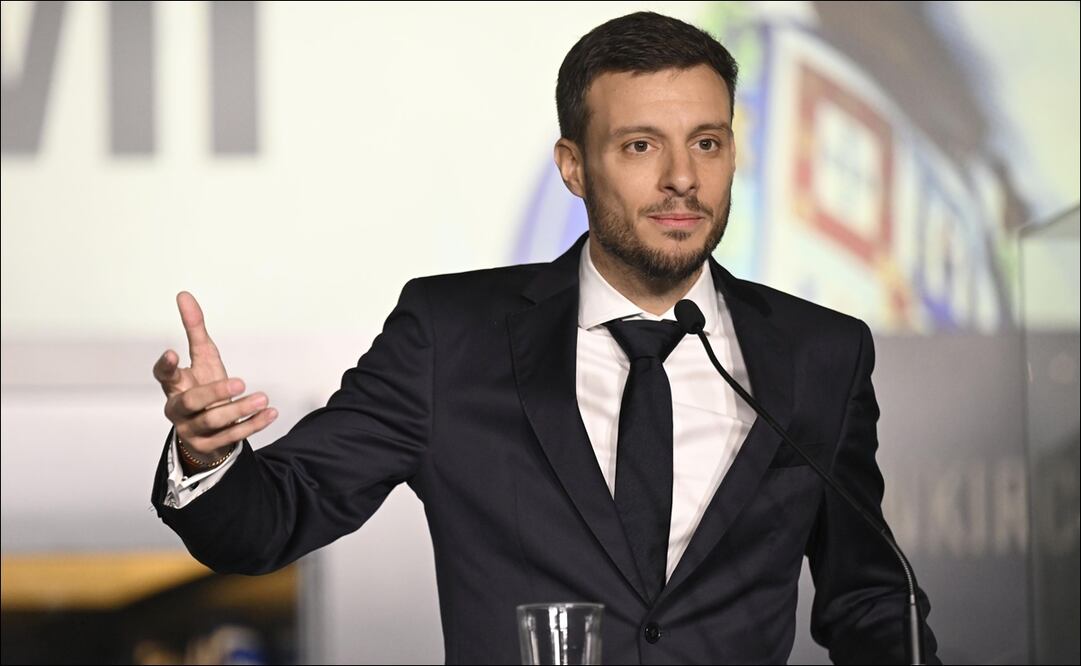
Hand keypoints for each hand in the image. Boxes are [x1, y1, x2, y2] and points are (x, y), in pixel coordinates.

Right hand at [153, 291, 277, 456]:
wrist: (209, 429)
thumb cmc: (203, 387)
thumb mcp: (203, 358)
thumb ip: (195, 329)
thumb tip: (184, 295)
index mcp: (175, 386)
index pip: (163, 377)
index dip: (165, 366)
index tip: (173, 353)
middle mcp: (179, 409)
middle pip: (191, 402)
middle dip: (215, 393)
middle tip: (240, 382)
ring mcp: (192, 430)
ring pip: (213, 422)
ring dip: (239, 410)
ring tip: (263, 398)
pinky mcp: (209, 446)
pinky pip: (232, 437)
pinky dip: (253, 424)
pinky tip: (270, 413)